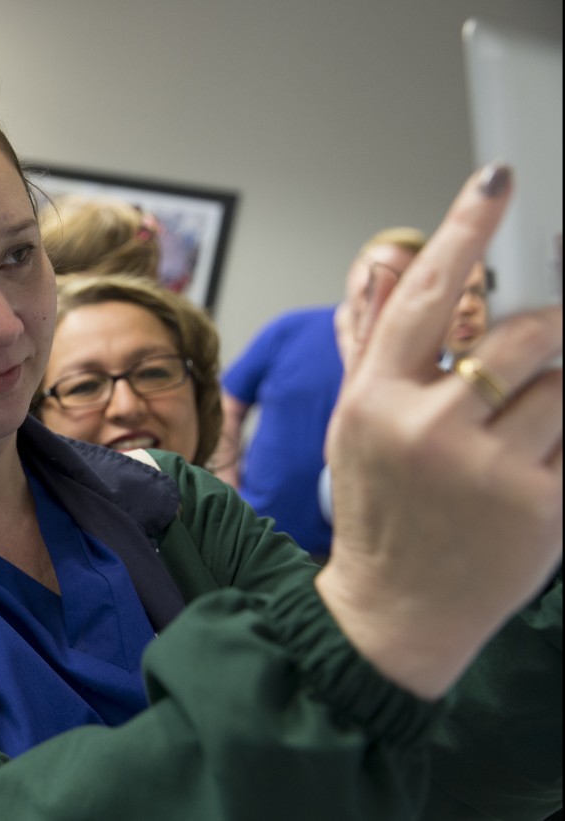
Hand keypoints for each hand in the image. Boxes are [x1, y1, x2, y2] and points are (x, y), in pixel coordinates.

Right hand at [317, 163, 562, 700]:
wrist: (396, 611)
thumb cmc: (378, 511)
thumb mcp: (352, 423)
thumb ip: (371, 343)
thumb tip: (376, 268)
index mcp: (374, 402)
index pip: (423, 296)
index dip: (465, 231)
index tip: (497, 180)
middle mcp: (428, 431)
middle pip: (523, 334)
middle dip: (556, 323)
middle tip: (556, 327)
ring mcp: (488, 472)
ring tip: (538, 411)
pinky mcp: (543, 511)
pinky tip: (548, 449)